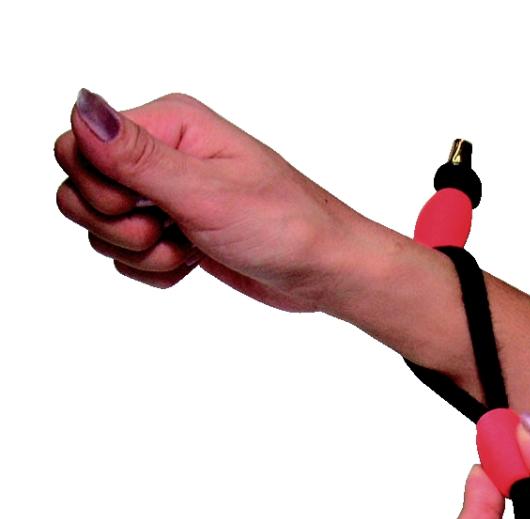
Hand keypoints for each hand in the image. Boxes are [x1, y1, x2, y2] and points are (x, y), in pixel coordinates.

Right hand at [54, 89, 376, 309]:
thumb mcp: (207, 192)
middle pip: (82, 190)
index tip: (143, 208)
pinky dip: (155, 270)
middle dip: (117, 226)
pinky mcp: (175, 233)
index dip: (97, 188)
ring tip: (189, 248)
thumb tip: (83, 109)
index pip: (78, 147)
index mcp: (170, 126)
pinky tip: (192, 263)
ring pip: (104, 230)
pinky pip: (129, 257)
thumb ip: (138, 159)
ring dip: (141, 252)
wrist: (323, 271)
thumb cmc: (285, 226)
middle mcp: (163, 156)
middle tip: (169, 233)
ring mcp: (168, 197)